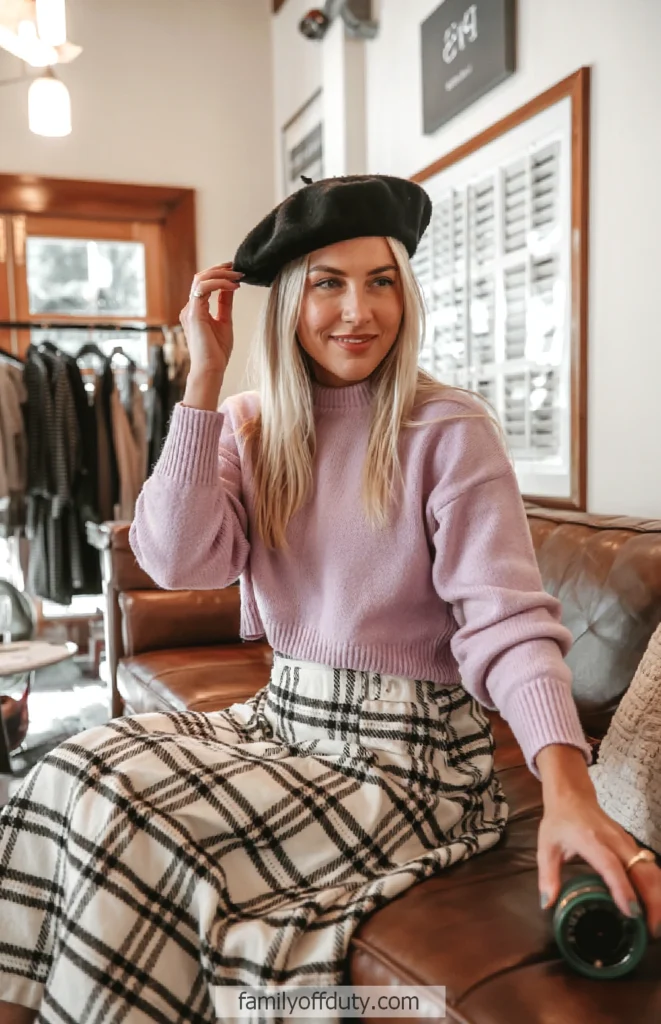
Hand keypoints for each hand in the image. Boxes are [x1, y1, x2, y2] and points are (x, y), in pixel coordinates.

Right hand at [179, 263, 242, 377]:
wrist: (211, 369)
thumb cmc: (216, 353)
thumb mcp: (225, 322)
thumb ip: (225, 304)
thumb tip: (231, 287)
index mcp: (196, 310)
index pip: (204, 284)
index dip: (219, 275)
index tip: (236, 272)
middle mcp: (190, 308)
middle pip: (200, 278)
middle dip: (220, 270)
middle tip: (237, 268)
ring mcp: (190, 310)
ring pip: (201, 279)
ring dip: (221, 274)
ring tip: (237, 276)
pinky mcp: (194, 313)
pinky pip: (204, 288)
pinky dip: (220, 284)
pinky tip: (234, 287)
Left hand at [538, 787, 660, 937]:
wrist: (572, 795)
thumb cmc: (559, 821)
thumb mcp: (546, 847)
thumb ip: (548, 876)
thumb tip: (547, 904)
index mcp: (591, 841)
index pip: (611, 866)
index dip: (623, 888)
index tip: (630, 912)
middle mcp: (614, 840)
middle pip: (642, 870)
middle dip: (652, 900)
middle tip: (650, 929)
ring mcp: (626, 841)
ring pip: (651, 868)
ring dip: (658, 895)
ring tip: (653, 922)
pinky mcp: (631, 844)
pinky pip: (649, 865)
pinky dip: (655, 886)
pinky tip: (650, 904)